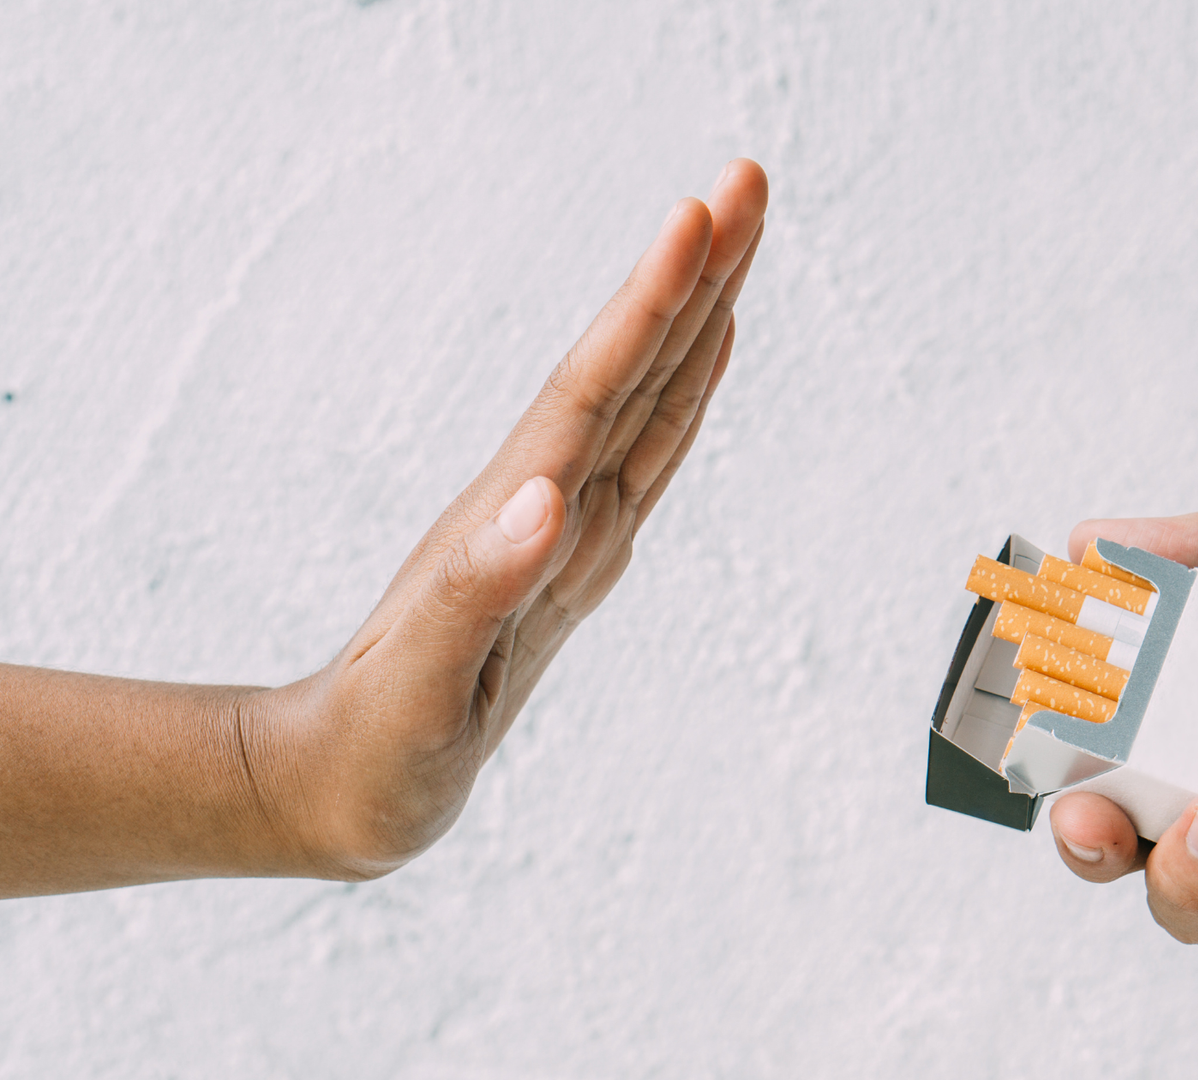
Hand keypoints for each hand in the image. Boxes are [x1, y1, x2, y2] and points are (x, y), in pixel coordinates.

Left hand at [244, 160, 768, 879]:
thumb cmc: (372, 746)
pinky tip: (696, 360)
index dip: (652, 306)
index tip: (700, 215)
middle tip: (748, 184)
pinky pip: (640, 458)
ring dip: (691, 317)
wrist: (334, 785)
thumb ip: (478, 591)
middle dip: (693, 276)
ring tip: (734, 239)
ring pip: (642, 400)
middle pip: (632, 369)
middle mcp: (547, 505)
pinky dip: (679, 396)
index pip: (597, 389)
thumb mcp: (420, 685)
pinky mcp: (571, 558)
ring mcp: (561, 526)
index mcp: (517, 521)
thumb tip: (546, 499)